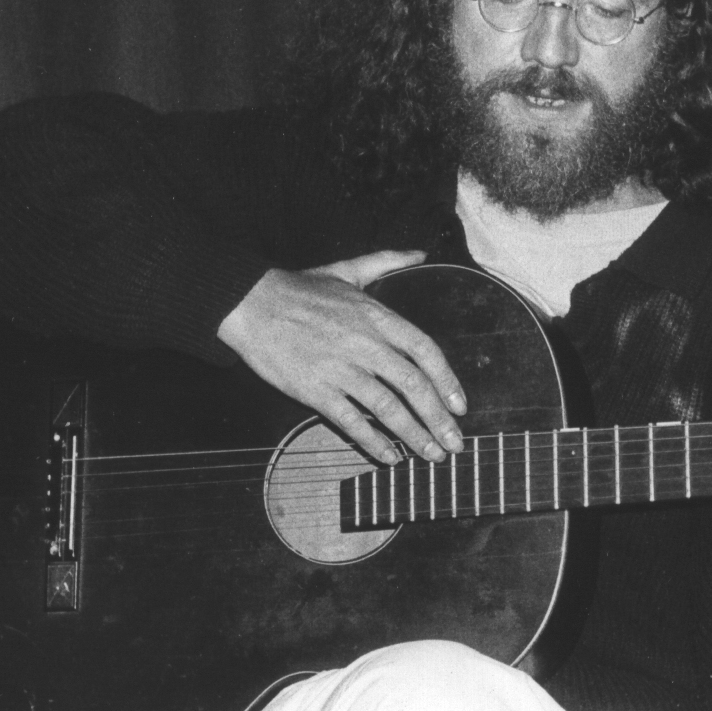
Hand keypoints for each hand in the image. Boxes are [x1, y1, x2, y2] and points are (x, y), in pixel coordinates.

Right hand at [216, 251, 466, 464]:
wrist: (250, 303)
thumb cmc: (299, 289)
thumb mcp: (348, 270)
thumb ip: (388, 261)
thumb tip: (421, 252)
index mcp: (378, 317)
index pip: (426, 352)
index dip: (448, 382)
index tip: (461, 406)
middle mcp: (365, 345)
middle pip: (414, 387)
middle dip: (440, 420)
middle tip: (454, 444)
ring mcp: (341, 370)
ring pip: (388, 409)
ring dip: (414, 436)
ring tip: (431, 455)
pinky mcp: (315, 391)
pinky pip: (352, 423)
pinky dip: (374, 443)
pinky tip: (389, 458)